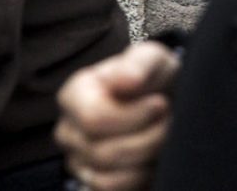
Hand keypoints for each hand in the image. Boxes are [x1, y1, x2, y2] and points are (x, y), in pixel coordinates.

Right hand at [56, 40, 178, 190]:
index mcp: (74, 95)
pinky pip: (112, 190)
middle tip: (169, 120)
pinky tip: (152, 157)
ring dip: (146, 158)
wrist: (160, 98)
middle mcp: (68, 130)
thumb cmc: (152, 78)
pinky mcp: (90, 181)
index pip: (94, 119)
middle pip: (103, 152)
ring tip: (162, 136)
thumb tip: (127, 79)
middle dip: (148, 138)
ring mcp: (76, 159)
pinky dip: (139, 177)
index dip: (133, 116)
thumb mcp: (152, 58)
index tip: (161, 103)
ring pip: (108, 177)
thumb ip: (139, 64)